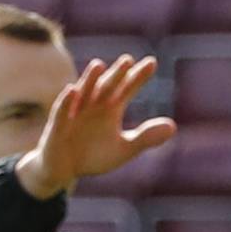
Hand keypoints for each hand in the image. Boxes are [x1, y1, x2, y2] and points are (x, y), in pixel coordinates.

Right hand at [15, 54, 176, 199]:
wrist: (61, 171)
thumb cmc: (91, 157)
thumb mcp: (123, 149)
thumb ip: (145, 138)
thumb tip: (173, 127)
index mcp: (110, 109)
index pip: (126, 89)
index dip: (138, 77)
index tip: (152, 63)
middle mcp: (93, 106)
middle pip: (107, 87)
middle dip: (116, 75)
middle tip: (128, 60)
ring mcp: (74, 114)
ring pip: (83, 93)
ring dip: (89, 80)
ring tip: (98, 65)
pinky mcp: (57, 126)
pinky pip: (62, 112)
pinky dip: (66, 102)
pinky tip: (72, 91)